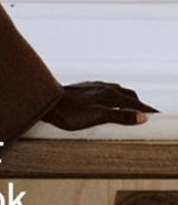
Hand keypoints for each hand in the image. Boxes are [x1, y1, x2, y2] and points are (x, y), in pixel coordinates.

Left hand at [40, 81, 159, 130]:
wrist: (47, 102)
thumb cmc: (69, 113)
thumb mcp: (96, 117)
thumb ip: (119, 117)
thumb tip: (142, 118)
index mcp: (110, 94)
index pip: (135, 103)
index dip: (147, 110)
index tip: (158, 117)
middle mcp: (104, 87)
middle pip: (129, 95)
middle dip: (139, 104)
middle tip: (147, 114)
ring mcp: (94, 86)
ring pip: (117, 91)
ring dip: (127, 99)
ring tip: (130, 108)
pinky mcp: (85, 88)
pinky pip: (106, 90)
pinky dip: (114, 97)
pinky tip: (107, 102)